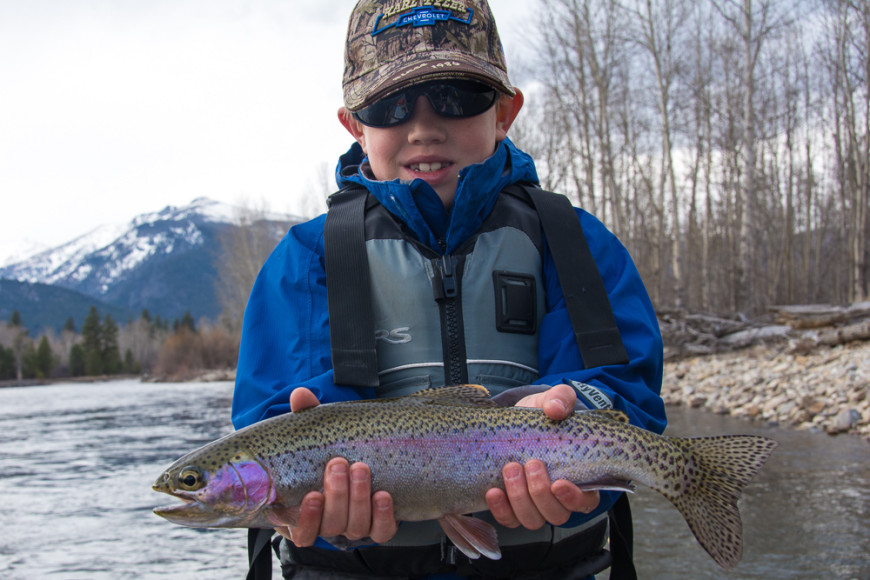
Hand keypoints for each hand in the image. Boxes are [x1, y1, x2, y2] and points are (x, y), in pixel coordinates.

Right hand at [274, 388, 397, 546]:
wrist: (364, 457)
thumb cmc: (330, 450)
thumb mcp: (317, 434)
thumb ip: (306, 417)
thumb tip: (300, 395)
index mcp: (304, 511)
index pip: (299, 530)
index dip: (306, 518)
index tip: (313, 495)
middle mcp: (329, 523)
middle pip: (331, 525)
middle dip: (337, 495)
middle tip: (340, 464)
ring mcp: (355, 526)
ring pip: (355, 528)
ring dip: (359, 500)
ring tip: (361, 469)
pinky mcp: (379, 526)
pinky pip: (382, 532)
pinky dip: (383, 516)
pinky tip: (384, 495)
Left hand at [485, 384, 599, 528]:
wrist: (514, 423)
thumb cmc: (543, 417)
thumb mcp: (553, 402)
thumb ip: (561, 399)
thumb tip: (555, 408)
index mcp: (580, 479)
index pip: (585, 501)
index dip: (573, 498)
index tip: (558, 483)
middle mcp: (559, 499)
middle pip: (556, 514)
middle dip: (540, 492)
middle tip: (530, 464)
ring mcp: (535, 506)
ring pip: (532, 519)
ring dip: (520, 498)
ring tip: (510, 469)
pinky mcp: (512, 507)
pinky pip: (508, 519)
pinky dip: (500, 509)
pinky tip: (493, 491)